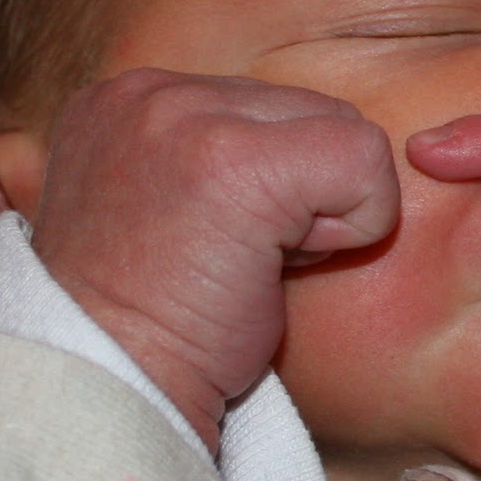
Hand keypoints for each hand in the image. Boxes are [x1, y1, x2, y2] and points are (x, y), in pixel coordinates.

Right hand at [32, 68, 398, 450]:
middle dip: (305, 191)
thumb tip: (316, 148)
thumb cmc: (150, 327)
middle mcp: (149, 93)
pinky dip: (358, 224)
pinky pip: (365, 160)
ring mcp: (189, 119)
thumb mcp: (158, 211)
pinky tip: (284, 268)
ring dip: (325, 210)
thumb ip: (215, 162)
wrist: (115, 387)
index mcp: (124, 101)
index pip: (264, 105)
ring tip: (251, 263)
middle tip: (242, 262)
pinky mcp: (239, 163)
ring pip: (343, 128)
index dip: (275, 186)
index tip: (219, 246)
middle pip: (310, 107)